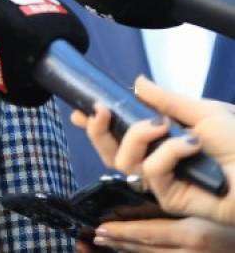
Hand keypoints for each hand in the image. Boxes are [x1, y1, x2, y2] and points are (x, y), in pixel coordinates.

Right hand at [71, 76, 234, 225]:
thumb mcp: (201, 111)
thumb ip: (166, 100)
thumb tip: (138, 82)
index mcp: (160, 141)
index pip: (117, 135)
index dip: (93, 124)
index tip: (79, 107)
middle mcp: (156, 161)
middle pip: (108, 152)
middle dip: (96, 130)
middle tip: (100, 110)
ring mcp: (162, 181)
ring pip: (123, 162)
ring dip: (137, 136)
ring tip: (163, 125)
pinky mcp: (171, 198)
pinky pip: (152, 172)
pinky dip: (168, 152)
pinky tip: (191, 144)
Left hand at [90, 216, 234, 251]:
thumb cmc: (231, 213)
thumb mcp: (206, 207)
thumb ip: (178, 204)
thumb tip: (147, 192)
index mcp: (192, 235)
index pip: (148, 234)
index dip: (122, 232)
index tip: (100, 228)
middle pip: (146, 250)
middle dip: (119, 243)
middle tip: (96, 236)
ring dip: (128, 251)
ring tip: (106, 244)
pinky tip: (132, 251)